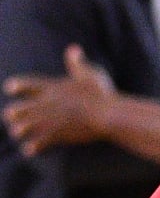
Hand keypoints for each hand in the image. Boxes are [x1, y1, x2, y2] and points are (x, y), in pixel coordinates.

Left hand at [3, 45, 117, 155]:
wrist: (109, 114)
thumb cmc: (101, 93)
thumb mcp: (90, 74)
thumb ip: (77, 63)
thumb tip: (73, 48)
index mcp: (50, 88)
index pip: (21, 84)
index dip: (15, 87)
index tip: (12, 89)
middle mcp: (44, 105)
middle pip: (14, 110)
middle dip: (13, 115)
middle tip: (17, 117)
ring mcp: (48, 121)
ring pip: (20, 129)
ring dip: (19, 131)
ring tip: (23, 133)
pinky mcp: (55, 136)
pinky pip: (35, 146)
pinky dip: (31, 149)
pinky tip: (31, 149)